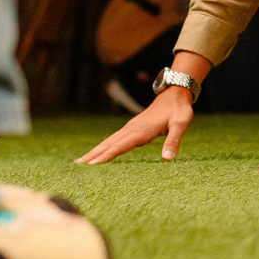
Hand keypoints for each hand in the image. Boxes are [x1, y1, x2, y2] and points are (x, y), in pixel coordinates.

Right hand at [77, 85, 193, 163]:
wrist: (175, 93)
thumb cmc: (179, 110)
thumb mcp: (181, 124)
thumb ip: (173, 141)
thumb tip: (167, 159)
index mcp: (142, 130)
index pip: (121, 145)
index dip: (107, 155)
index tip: (92, 164)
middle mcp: (132, 129)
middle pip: (109, 143)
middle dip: (94, 154)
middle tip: (77, 165)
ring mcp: (131, 128)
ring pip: (110, 141)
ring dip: (96, 151)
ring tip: (81, 161)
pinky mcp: (133, 128)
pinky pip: (115, 139)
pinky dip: (104, 147)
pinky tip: (99, 153)